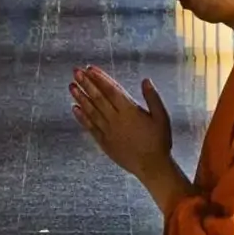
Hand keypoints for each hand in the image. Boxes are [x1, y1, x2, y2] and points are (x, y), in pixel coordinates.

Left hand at [70, 65, 179, 197]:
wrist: (152, 166)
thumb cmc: (159, 141)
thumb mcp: (162, 117)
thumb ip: (153, 98)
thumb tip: (146, 80)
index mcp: (130, 111)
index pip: (112, 90)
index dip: (100, 78)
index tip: (90, 68)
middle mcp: (116, 119)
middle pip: (98, 98)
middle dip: (86, 84)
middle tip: (76, 72)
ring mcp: (108, 131)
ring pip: (91, 111)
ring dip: (80, 98)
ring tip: (71, 86)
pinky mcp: (104, 142)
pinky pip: (90, 127)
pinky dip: (82, 118)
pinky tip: (74, 108)